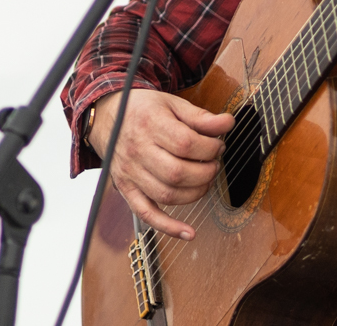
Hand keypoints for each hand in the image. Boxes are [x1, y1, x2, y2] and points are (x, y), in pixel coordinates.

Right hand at [88, 88, 233, 240]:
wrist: (109, 117)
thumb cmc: (143, 110)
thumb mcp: (172, 104)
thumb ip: (200, 117)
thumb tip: (227, 124)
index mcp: (149, 124)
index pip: (185, 143)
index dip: (209, 148)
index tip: (218, 147)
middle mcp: (137, 151)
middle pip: (177, 172)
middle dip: (205, 172)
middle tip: (213, 164)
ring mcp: (130, 173)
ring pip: (166, 194)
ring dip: (194, 193)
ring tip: (205, 181)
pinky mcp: (126, 190)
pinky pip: (146, 214)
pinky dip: (168, 227)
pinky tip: (188, 232)